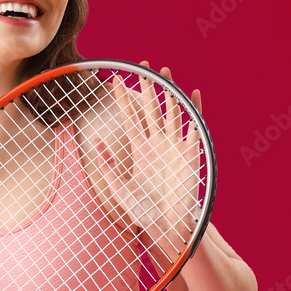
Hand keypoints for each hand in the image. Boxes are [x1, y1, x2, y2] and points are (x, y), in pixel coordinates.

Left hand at [94, 61, 202, 268]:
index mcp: (139, 150)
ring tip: (164, 70)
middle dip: (147, 86)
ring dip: (169, 91)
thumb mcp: (119, 187)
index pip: (130, 117)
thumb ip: (107, 164)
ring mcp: (174, 147)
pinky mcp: (190, 154)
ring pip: (171, 112)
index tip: (115, 79)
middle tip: (141, 64)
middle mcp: (157, 144)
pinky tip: (193, 93)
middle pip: (151, 108)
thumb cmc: (143, 211)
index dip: (124, 99)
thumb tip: (96, 140)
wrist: (167, 226)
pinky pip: (193, 127)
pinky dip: (194, 110)